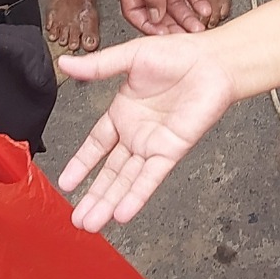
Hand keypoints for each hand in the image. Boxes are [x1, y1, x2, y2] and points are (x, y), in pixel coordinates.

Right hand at [57, 34, 235, 228]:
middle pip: (110, 172)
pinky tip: (122, 213)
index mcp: (123, 112)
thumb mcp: (130, 57)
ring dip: (109, 202)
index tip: (66, 182)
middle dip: (93, 195)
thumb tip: (66, 64)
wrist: (213, 62)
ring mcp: (153, 145)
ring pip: (126, 180)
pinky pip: (150, 177)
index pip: (96, 145)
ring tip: (91, 223)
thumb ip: (98, 66)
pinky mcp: (171, 151)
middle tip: (77, 219)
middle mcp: (136, 134)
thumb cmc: (177, 55)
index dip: (81, 164)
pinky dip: (136, 195)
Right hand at [119, 0, 222, 33]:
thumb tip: (154, 15)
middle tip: (181, 38)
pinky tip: (205, 11)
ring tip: (197, 28)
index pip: (133, 7)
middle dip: (168, 25)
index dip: (144, 23)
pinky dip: (199, 4)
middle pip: (157, 10)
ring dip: (186, 18)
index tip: (159, 34)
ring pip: (177, 5)